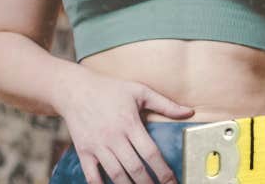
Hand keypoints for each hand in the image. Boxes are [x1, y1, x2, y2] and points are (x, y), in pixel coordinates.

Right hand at [60, 72, 194, 183]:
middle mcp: (114, 137)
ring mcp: (97, 146)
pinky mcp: (84, 151)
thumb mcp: (139, 91)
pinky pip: (92, 176)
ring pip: (116, 175)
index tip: (172, 182)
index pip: (151, 153)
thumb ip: (165, 104)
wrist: (75, 89)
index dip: (163, 171)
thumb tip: (189, 112)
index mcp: (130, 124)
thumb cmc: (110, 89)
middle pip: (135, 168)